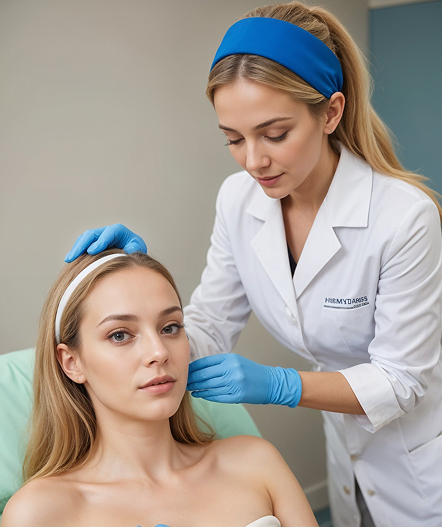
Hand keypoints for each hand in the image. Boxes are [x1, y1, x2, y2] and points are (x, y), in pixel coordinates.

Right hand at [65, 224, 146, 261]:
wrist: (132, 252)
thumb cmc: (135, 250)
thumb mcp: (137, 249)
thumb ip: (134, 249)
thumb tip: (127, 252)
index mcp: (119, 231)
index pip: (109, 233)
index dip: (100, 241)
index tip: (92, 251)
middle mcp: (106, 231)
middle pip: (92, 234)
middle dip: (82, 245)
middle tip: (73, 257)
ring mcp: (98, 237)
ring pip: (84, 239)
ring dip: (76, 248)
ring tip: (69, 259)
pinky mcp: (92, 243)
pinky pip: (82, 245)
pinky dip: (76, 252)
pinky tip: (71, 261)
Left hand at [186, 353, 301, 407]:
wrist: (270, 383)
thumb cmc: (251, 372)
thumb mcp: (236, 361)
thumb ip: (219, 363)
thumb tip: (198, 368)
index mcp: (229, 358)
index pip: (205, 362)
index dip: (193, 368)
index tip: (185, 370)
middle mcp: (231, 369)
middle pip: (205, 375)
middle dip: (192, 379)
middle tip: (183, 381)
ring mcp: (233, 383)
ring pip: (209, 386)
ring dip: (197, 388)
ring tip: (189, 389)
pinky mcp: (236, 395)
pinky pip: (216, 396)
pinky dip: (206, 396)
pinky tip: (200, 395)